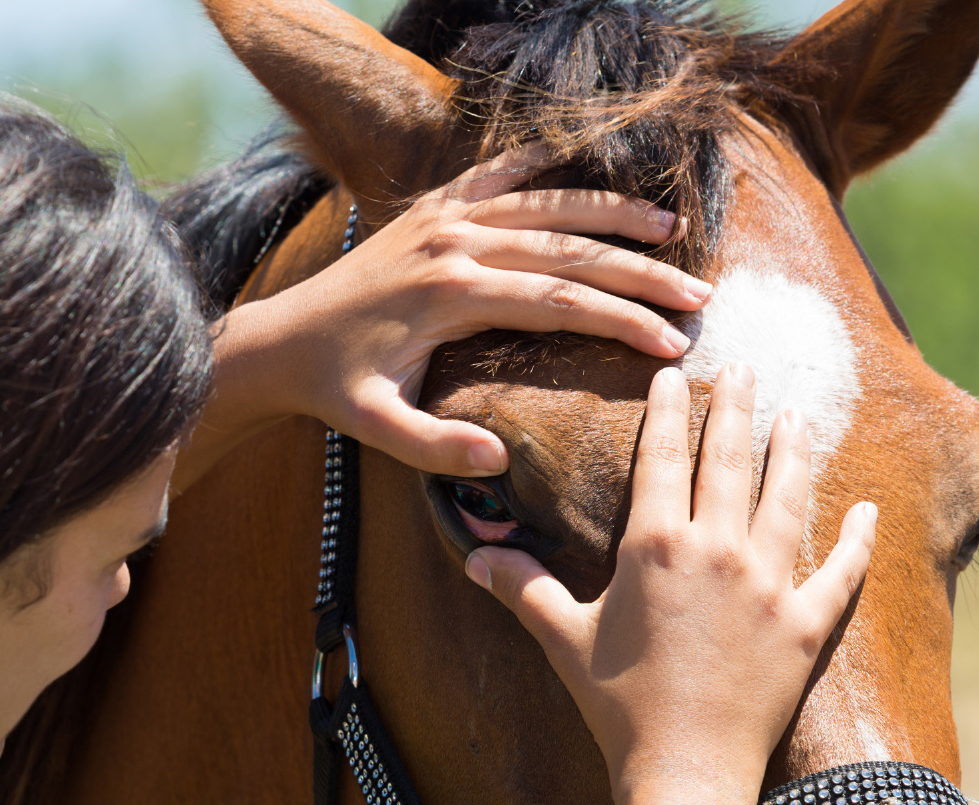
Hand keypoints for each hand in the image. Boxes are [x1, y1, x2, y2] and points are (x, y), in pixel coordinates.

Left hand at [189, 144, 712, 488]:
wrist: (279, 340)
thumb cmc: (334, 389)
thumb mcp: (377, 428)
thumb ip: (435, 449)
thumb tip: (500, 461)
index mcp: (451, 294)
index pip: (560, 302)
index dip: (622, 323)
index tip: (673, 346)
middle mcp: (453, 242)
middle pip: (569, 249)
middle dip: (640, 272)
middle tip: (699, 295)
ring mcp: (442, 217)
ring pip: (545, 204)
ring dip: (610, 214)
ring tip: (670, 226)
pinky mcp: (429, 207)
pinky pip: (496, 175)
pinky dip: (542, 169)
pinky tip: (586, 172)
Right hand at [466, 364, 876, 803]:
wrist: (684, 768)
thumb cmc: (616, 704)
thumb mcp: (561, 639)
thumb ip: (522, 589)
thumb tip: (473, 558)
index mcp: (656, 546)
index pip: (662, 460)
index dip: (666, 413)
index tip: (673, 376)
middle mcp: (718, 551)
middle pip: (730, 462)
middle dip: (736, 409)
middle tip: (743, 368)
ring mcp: (770, 586)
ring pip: (788, 499)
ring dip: (794, 452)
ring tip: (800, 414)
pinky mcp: (807, 625)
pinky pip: (842, 571)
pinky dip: (857, 538)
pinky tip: (867, 509)